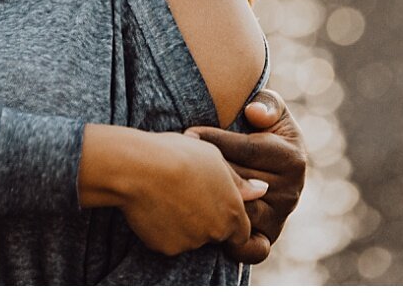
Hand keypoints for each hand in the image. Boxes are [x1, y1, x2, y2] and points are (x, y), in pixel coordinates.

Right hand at [79, 125, 266, 256]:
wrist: (139, 168)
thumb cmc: (179, 155)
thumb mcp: (214, 158)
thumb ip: (239, 182)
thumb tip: (262, 190)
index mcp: (232, 211)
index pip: (241, 230)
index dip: (228, 217)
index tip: (212, 201)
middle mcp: (216, 232)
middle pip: (216, 234)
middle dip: (206, 220)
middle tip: (186, 194)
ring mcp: (191, 242)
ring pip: (192, 238)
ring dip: (184, 224)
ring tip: (166, 195)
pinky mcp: (167, 248)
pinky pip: (168, 241)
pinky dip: (163, 229)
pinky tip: (154, 206)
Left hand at [186, 89, 306, 263]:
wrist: (270, 160)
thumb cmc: (264, 127)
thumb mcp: (270, 107)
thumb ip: (267, 103)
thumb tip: (254, 114)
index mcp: (292, 158)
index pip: (246, 150)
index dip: (214, 140)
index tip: (188, 133)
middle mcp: (289, 192)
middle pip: (239, 182)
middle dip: (206, 168)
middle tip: (179, 158)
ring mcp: (279, 217)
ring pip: (239, 212)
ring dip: (210, 199)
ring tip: (186, 184)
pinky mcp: (267, 236)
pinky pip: (252, 249)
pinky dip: (232, 244)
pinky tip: (206, 223)